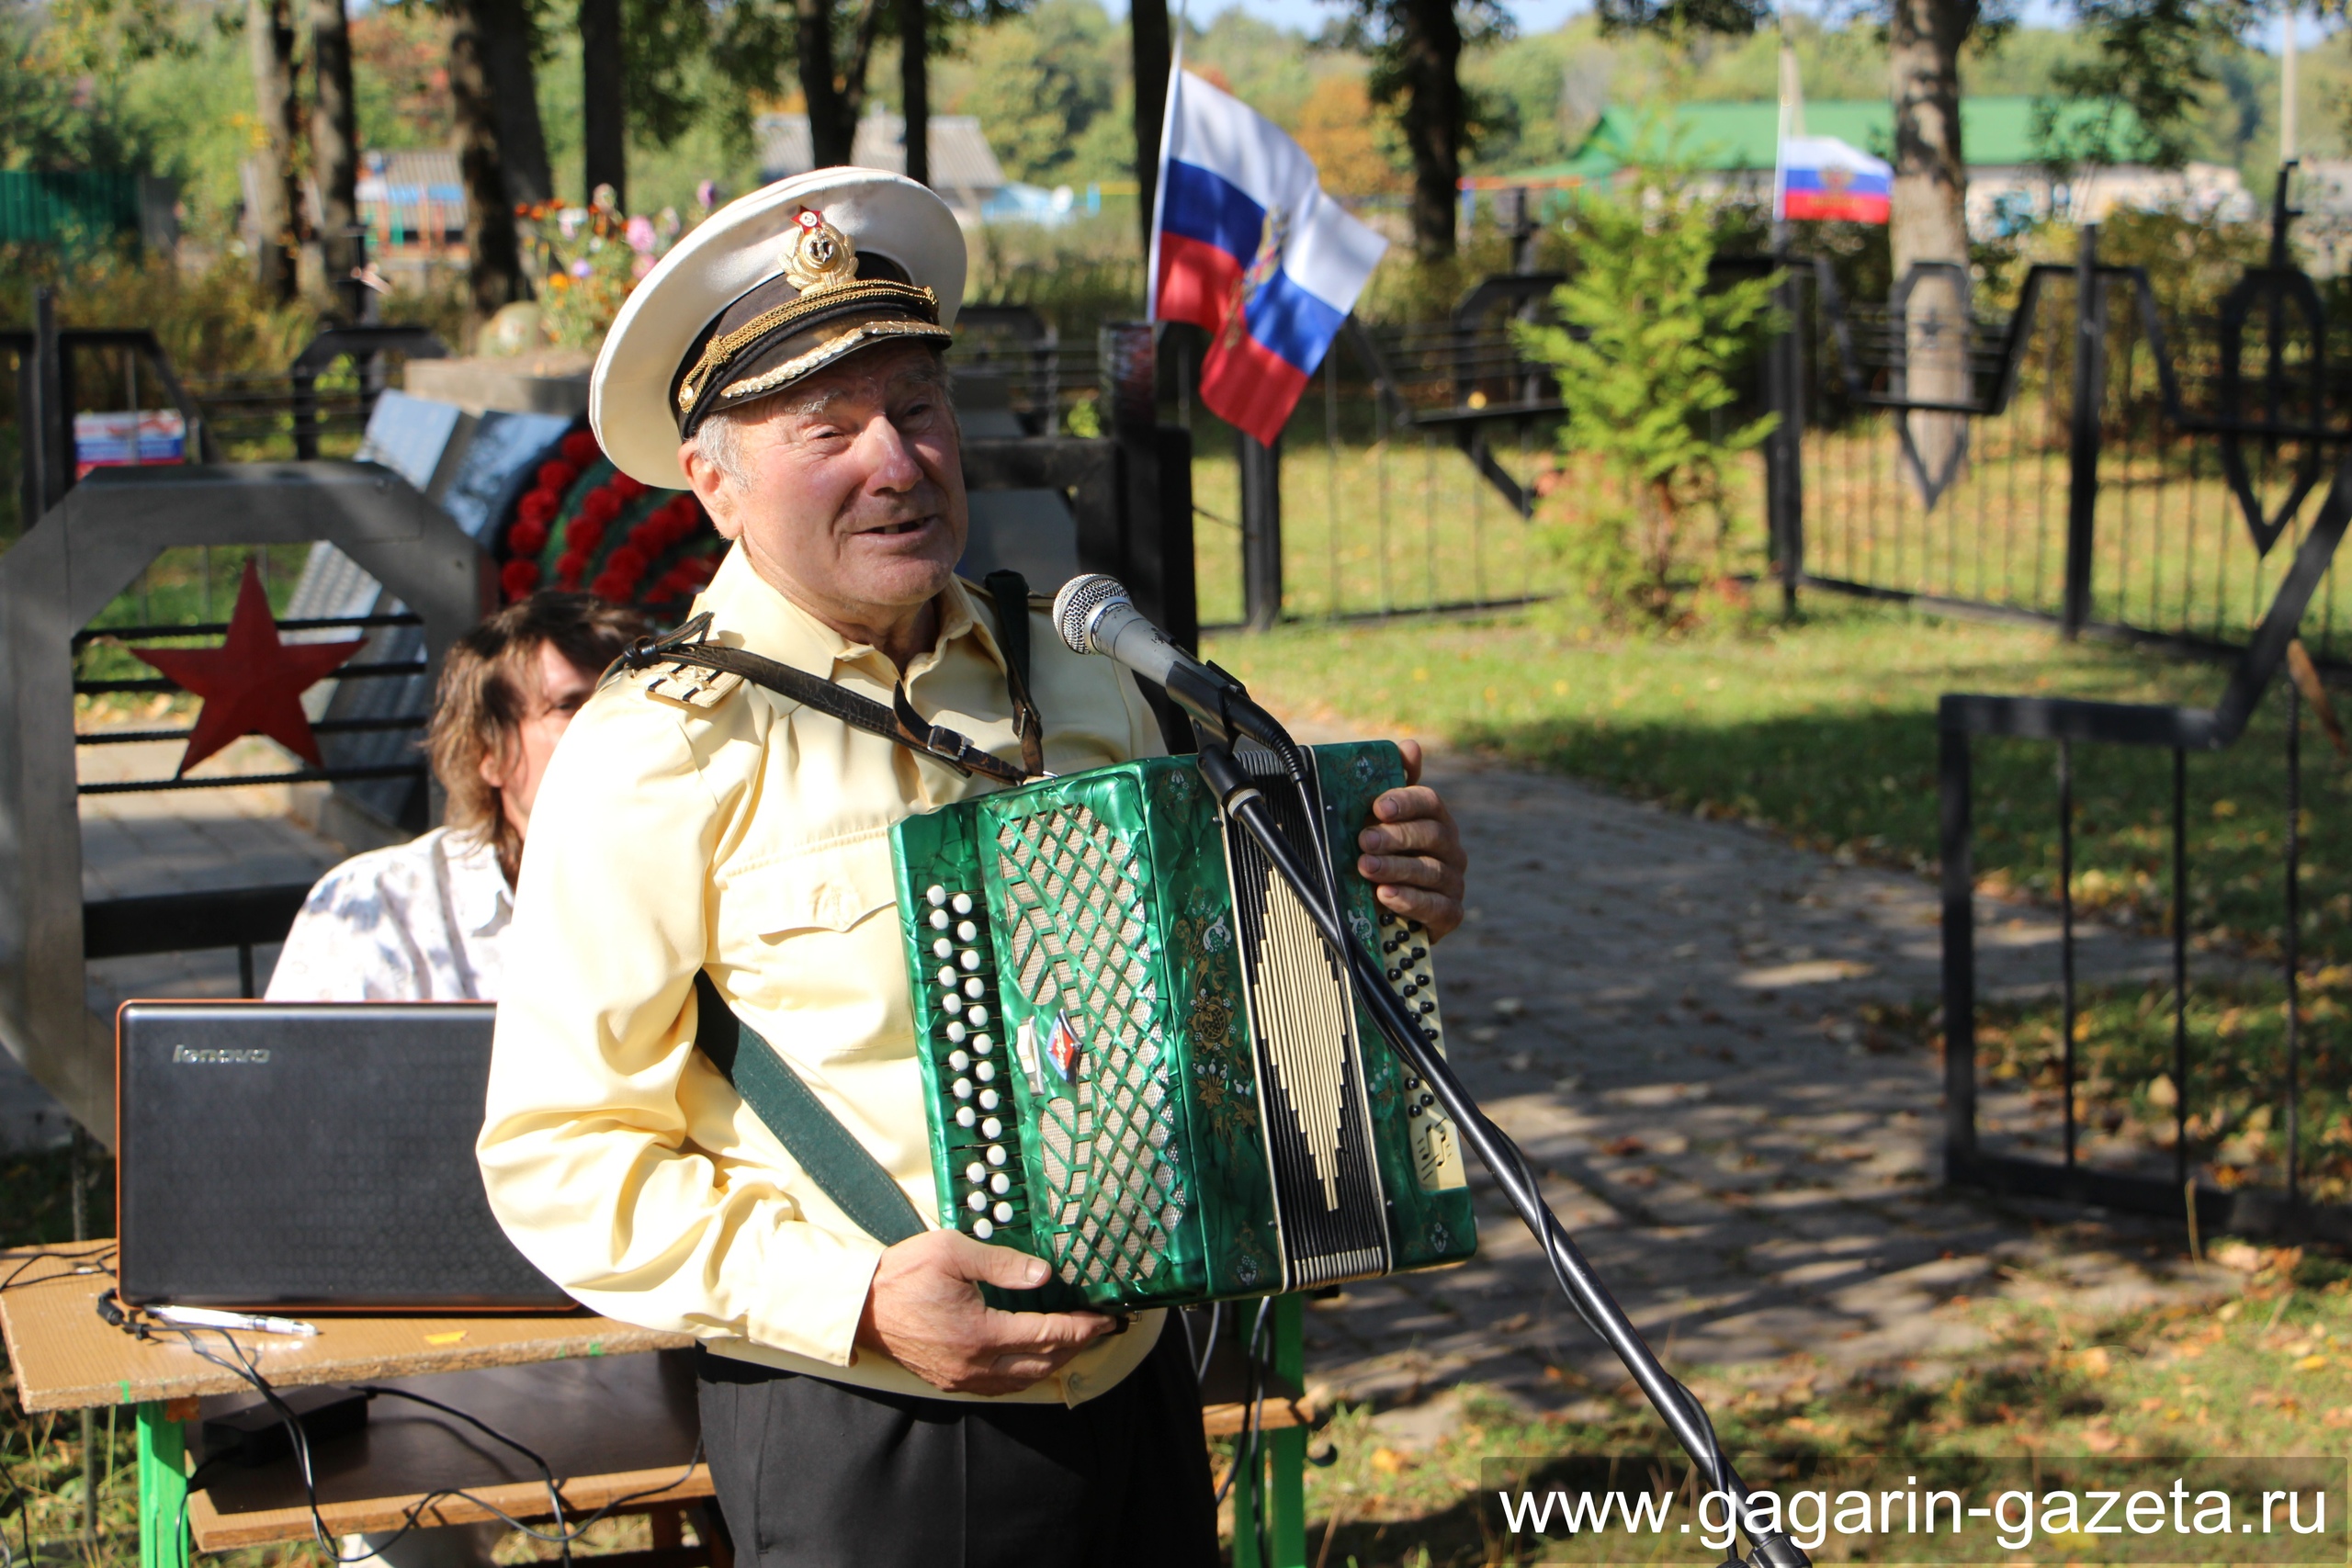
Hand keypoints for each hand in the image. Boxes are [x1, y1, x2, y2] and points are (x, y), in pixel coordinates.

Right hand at [855, 1229, 1112, 1394]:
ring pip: (1023, 1380)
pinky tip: (1035, 1358)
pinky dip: (1026, 1373)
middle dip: (1077, 1346)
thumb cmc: (903, 1274)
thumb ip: (1002, 1264)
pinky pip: (1001, 1386)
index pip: (1047, 1335)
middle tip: (1100, 1328)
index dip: (1082, 1327)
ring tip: (1075, 1341)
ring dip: (1054, 1363)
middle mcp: (975, 1364)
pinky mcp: (950, 1381)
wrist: (860, 1305)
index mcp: (979, 1333)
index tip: (1106, 1317)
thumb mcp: (952, 1251)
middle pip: (1043, 1364)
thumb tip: (1045, 1275)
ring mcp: (961, 1378)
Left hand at [1359, 739, 1467, 941]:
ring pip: (1431, 871)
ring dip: (1397, 868)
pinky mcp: (1450, 914)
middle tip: (1363, 840)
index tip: (1378, 807)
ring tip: (1366, 868)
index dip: (1406, 801)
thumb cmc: (1383, 858)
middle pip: (1432, 835)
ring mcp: (1453, 882)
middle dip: (1396, 836)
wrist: (1386, 913)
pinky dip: (1411, 901)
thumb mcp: (1378, 822)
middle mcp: (1450, 848)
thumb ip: (1390, 785)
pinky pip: (1437, 907)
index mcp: (1435, 820)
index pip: (1429, 802)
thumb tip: (1410, 745)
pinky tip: (1386, 896)